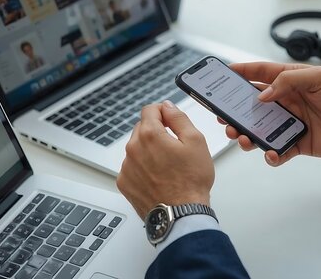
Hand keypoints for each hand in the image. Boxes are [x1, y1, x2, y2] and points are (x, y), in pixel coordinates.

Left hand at [117, 101, 213, 218]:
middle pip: (142, 128)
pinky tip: (158, 177)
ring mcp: (127, 167)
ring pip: (137, 148)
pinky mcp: (124, 183)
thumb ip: (179, 118)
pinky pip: (132, 167)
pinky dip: (143, 168)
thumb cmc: (191, 180)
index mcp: (150, 134)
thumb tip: (168, 107)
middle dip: (157, 132)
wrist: (181, 213)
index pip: (149, 110)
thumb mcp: (196, 141)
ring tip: (168, 166)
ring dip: (149, 150)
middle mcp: (133, 148)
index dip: (163, 112)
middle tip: (175, 147)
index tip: (170, 120)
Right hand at [224, 62, 320, 166]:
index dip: (240, 73)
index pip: (260, 73)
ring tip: (240, 137)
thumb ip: (289, 81)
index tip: (220, 74)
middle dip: (234, 109)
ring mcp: (291, 123)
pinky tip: (271, 154)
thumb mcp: (320, 78)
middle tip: (221, 115)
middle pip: (253, 105)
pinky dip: (271, 154)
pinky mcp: (298, 143)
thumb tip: (263, 95)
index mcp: (292, 80)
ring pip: (260, 129)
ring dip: (246, 133)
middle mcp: (288, 101)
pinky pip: (278, 150)